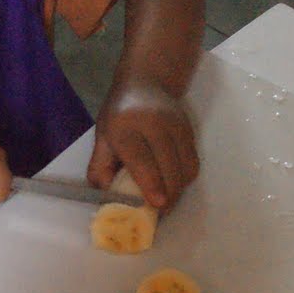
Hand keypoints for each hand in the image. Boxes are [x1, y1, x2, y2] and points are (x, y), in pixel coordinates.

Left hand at [87, 76, 197, 209]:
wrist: (145, 81)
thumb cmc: (119, 114)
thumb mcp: (102, 137)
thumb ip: (101, 167)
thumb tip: (106, 198)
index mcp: (125, 126)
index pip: (142, 159)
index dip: (151, 184)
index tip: (158, 204)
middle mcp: (153, 123)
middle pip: (169, 166)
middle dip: (169, 194)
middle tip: (161, 211)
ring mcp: (175, 124)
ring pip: (185, 166)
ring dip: (179, 188)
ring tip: (168, 199)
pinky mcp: (189, 128)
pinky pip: (192, 161)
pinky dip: (185, 177)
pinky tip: (174, 182)